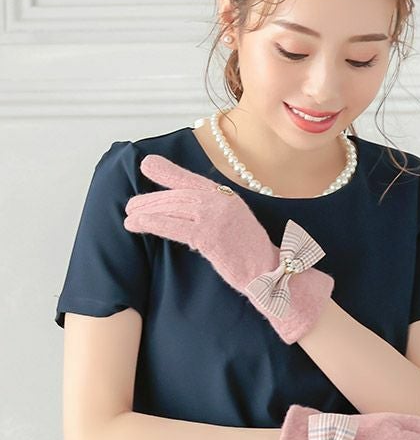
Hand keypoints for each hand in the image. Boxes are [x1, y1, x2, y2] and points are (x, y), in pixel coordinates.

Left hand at [123, 154, 334, 343]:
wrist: (269, 274)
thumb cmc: (250, 255)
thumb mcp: (234, 226)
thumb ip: (214, 213)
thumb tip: (187, 211)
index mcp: (228, 197)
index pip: (193, 180)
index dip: (169, 172)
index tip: (147, 165)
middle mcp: (222, 201)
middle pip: (178, 196)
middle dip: (151, 199)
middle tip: (131, 205)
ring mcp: (216, 217)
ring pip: (173, 209)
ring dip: (147, 211)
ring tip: (129, 217)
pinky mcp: (210, 235)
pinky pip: (175, 226)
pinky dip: (153, 223)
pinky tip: (139, 224)